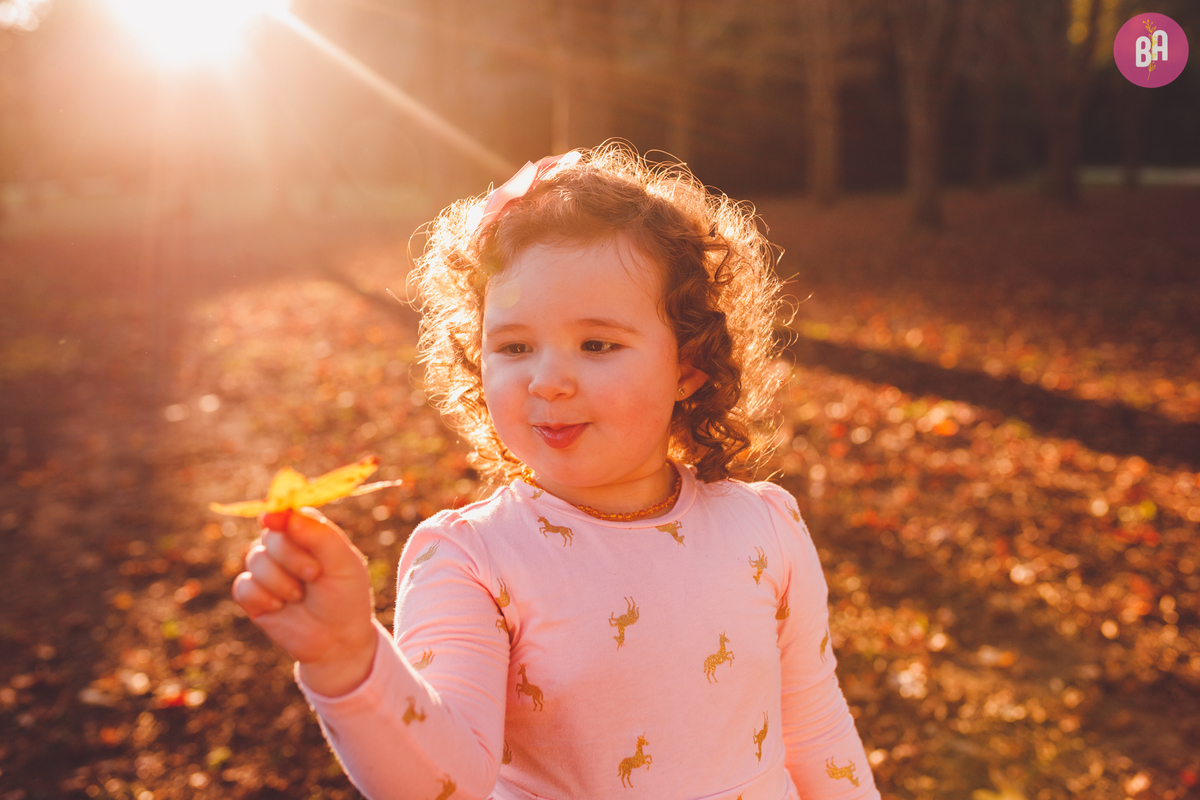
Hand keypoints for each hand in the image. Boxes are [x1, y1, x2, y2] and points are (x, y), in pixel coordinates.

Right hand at [232, 507, 377, 695]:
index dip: (280, 516)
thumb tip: (283, 514)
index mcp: (309, 533)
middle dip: (290, 557)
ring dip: (279, 581)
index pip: (289, 513)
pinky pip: (243, 586)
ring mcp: (267, 570)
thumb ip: (318, 535)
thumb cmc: (345, 596)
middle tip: (313, 575)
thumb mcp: (343, 563)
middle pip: (270, 535)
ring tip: (299, 596)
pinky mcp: (253, 595)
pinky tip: (279, 607)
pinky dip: (262, 598)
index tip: (273, 521)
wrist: (337, 640)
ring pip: (254, 559)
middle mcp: (286, 547)